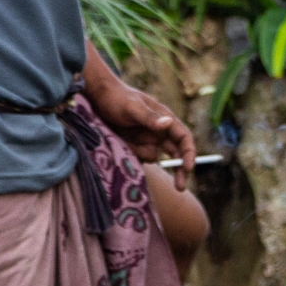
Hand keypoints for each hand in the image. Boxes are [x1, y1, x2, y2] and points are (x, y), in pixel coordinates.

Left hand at [86, 74, 195, 189]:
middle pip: (176, 153)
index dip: (189, 153)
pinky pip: (139, 157)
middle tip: (179, 187)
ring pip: (153, 156)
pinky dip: (133, 155)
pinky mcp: (135, 144)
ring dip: (141, 155)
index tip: (187, 168)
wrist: (97, 98)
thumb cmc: (117, 98)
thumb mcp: (132, 107)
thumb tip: (168, 124)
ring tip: (126, 143)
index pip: (183, 137)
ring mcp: (147, 138)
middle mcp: (159, 129)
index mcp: (164, 118)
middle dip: (179, 169)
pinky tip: (122, 144)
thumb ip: (149, 117)